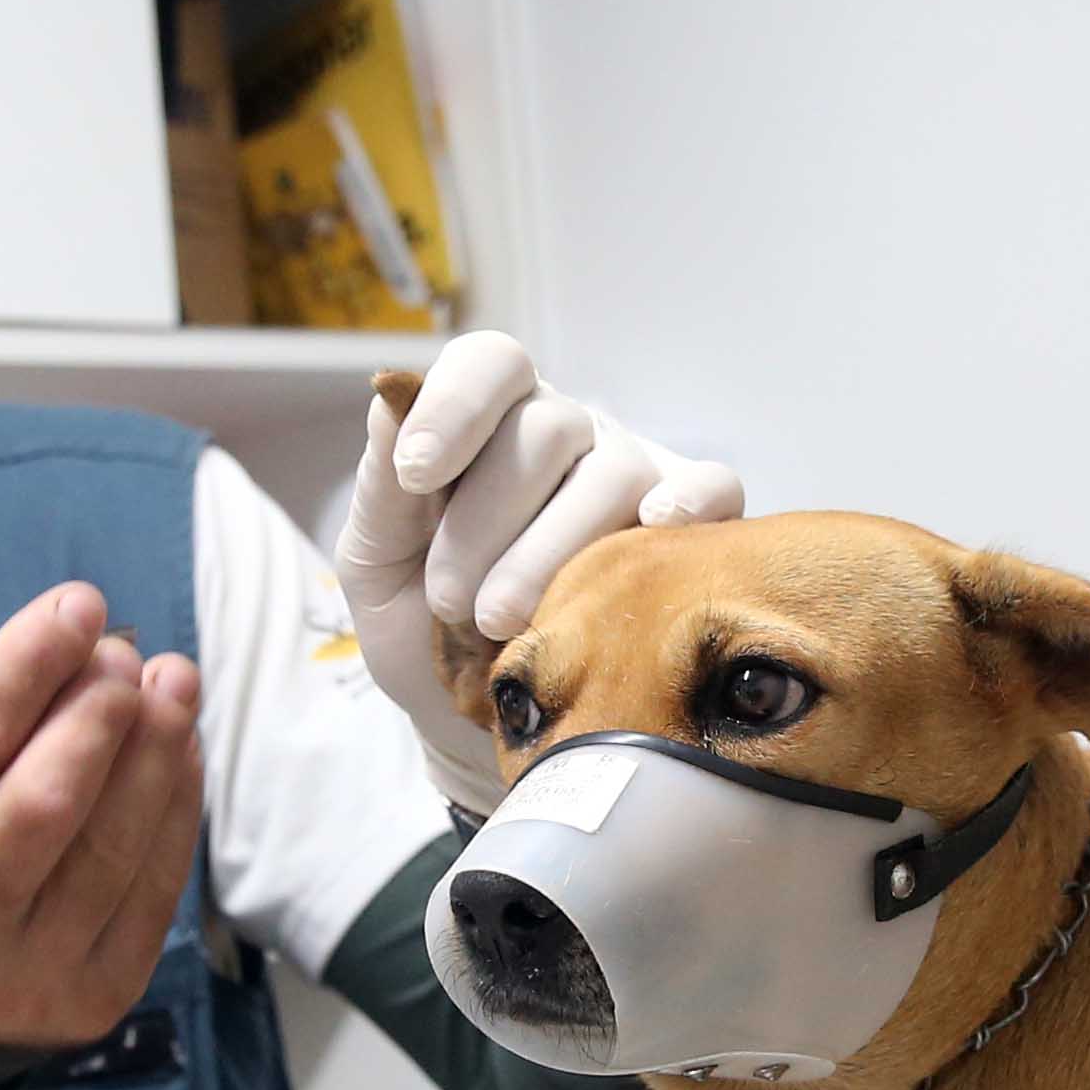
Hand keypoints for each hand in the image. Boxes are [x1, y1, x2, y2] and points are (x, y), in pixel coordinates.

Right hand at [0, 583, 203, 1049]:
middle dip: (95, 713)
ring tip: (174, 682)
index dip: (29, 663)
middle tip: (126, 657)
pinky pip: (155, 888)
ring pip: (110, 849)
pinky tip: (183, 748)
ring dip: (154, 751)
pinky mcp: (101, 997)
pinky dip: (177, 806)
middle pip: (41, 804)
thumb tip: (79, 652)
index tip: (80, 605)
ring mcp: (30, 973)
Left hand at [336, 331, 745, 810]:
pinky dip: (691, 500)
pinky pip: (713, 488)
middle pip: (548, 426)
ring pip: (614, 472)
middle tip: (449, 602)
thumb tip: (390, 397)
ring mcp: (635, 477)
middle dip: (484, 520)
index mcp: (490, 426)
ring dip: (549, 550)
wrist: (471, 725)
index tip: (416, 474)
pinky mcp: (688, 532)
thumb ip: (382, 488)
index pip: (491, 363)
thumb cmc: (422, 631)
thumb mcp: (377, 566)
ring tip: (501, 622)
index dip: (455, 404)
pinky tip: (656, 530)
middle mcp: (569, 437)